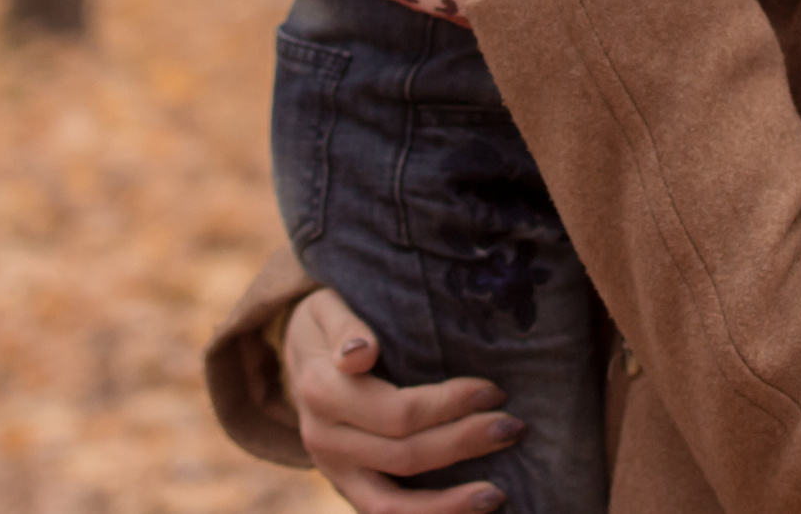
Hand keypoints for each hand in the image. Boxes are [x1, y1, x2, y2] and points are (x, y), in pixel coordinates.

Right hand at [282, 287, 521, 511]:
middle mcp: (324, 439)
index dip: (450, 405)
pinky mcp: (344, 487)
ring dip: (447, 505)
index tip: (494, 391)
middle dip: (464, 443)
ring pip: (390, 507)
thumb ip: (345, 327)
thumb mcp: (326, 308)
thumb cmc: (324, 325)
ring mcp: (333, 471)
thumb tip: (362, 351)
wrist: (288, 357)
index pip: (398, 411)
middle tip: (513, 427)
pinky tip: (465, 509)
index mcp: (323, 391)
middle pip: (404, 455)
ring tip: (497, 495)